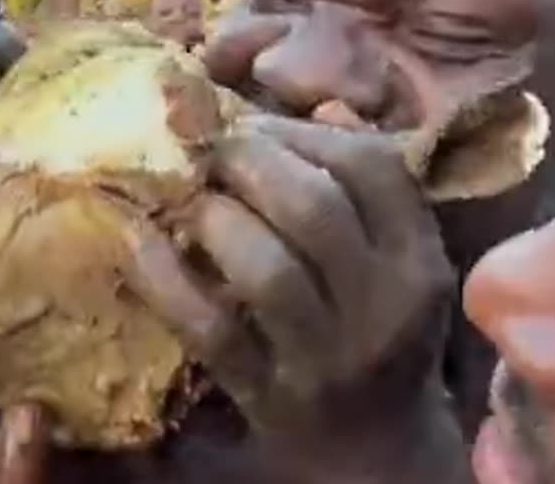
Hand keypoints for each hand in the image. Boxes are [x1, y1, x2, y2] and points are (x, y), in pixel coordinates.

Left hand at [123, 115, 458, 465]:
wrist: (374, 447)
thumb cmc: (376, 328)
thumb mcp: (396, 259)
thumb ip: (366, 185)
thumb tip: (326, 107)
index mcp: (417, 259)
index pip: (371, 168)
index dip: (302, 132)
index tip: (253, 125)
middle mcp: (383, 307)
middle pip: (314, 210)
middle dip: (249, 162)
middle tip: (210, 151)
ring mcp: (326, 357)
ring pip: (267, 271)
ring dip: (215, 219)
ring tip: (192, 201)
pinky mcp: (270, 396)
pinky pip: (211, 330)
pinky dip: (165, 279)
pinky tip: (137, 240)